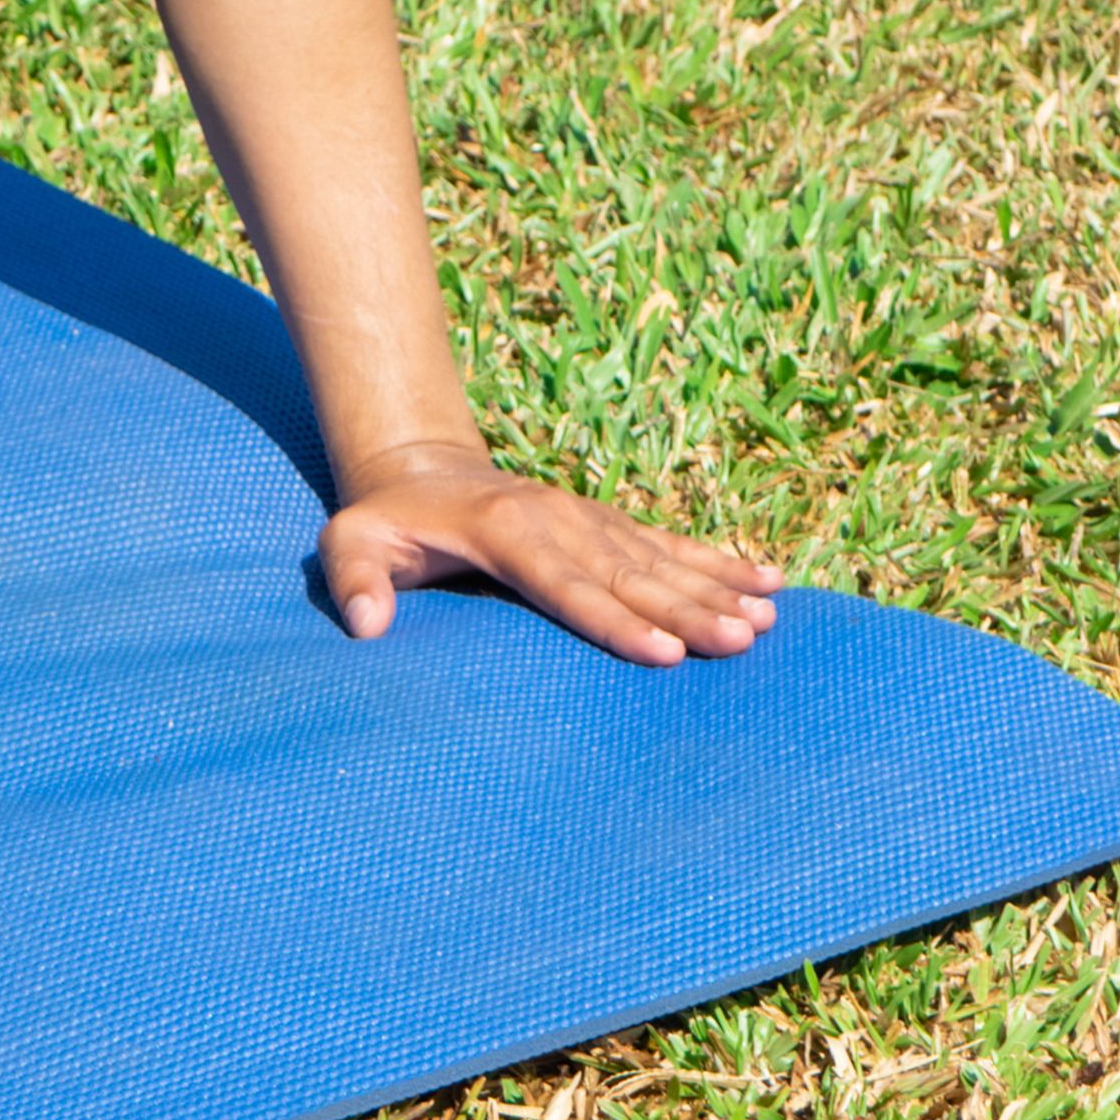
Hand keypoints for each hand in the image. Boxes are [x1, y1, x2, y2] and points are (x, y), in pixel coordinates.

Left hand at [321, 444, 780, 665]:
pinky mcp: (608, 525)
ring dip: (716, 590)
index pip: (566, 586)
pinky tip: (769, 582)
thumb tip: (366, 627)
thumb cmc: (387, 520)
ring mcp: (589, 519)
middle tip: (741, 641)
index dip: (614, 621)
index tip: (663, 652)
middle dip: (688, 610)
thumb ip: (352, 580)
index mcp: (504, 531)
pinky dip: (720, 563)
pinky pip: (671, 545)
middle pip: (629, 575)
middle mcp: (558, 520)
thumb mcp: (350, 541)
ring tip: (768, 618)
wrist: (421, 467)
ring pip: (660, 560)